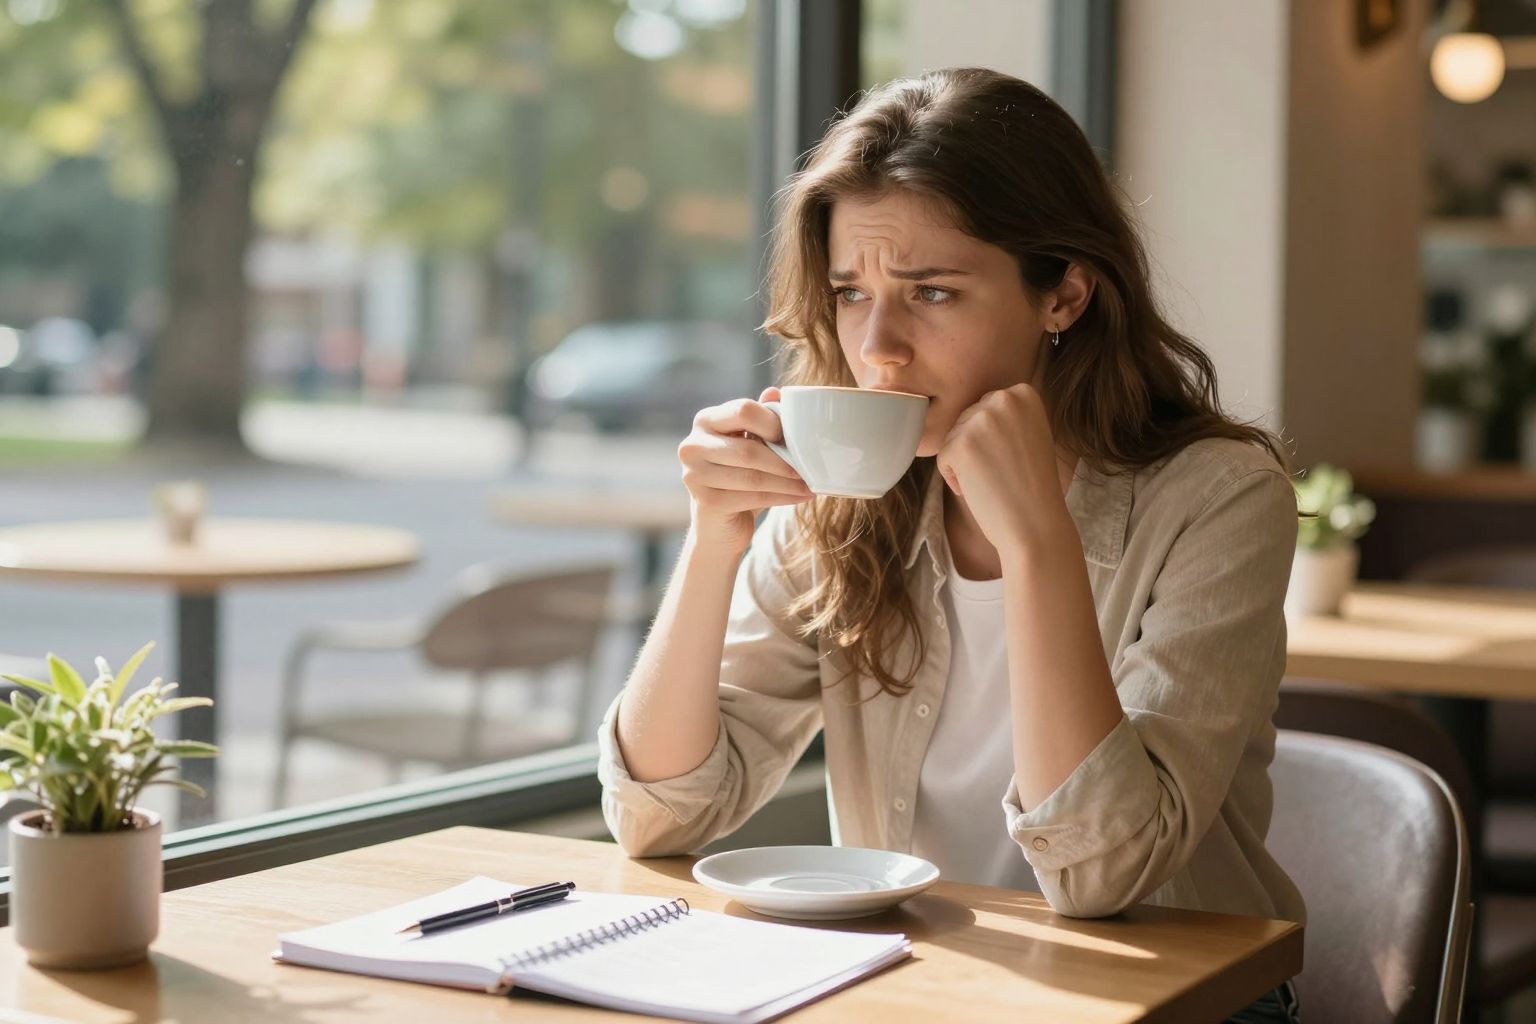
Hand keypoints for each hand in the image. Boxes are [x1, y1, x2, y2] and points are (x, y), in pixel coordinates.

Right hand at [678, 386, 813, 554]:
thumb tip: (776, 392)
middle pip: (749, 449)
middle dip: (785, 460)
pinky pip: (753, 497)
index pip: (743, 410)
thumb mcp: (750, 444)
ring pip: (753, 477)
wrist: (718, 524)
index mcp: (705, 420)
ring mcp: (694, 475)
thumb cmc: (738, 476)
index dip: (773, 423)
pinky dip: (782, 497)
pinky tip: (800, 496)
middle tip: (811, 466)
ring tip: (811, 484)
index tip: (796, 437)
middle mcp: (692, 445)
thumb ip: (761, 419)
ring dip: (788, 482)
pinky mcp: (705, 502)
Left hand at [935, 382, 1073, 558]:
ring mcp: (981, 420)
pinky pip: (943, 458)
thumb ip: (1005, 415)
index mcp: (1023, 393)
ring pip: (953, 438)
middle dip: (976, 448)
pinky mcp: (960, 445)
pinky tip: (982, 489)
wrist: (1037, 524)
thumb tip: (973, 408)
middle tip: (1004, 472)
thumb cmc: (1033, 486)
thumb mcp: (1030, 434)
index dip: (993, 439)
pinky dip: (955, 478)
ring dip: (965, 463)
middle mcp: (1003, 399)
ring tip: (995, 480)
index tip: (1016, 458)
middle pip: (966, 420)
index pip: (985, 408)